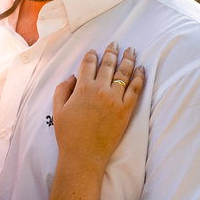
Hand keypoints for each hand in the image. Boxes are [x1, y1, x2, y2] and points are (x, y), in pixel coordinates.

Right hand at [52, 44, 144, 164]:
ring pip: (124, 73)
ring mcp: (115, 99)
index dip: (92, 56)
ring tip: (131, 51)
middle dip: (112, 52)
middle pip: (108, 65)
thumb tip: (73, 77)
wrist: (84, 155)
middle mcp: (100, 90)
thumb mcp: (58, 109)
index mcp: (82, 88)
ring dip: (128, 59)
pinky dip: (139, 77)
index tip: (94, 51)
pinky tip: (141, 69)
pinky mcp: (126, 110)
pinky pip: (136, 89)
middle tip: (116, 44)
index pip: (89, 64)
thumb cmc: (68, 134)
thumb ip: (62, 89)